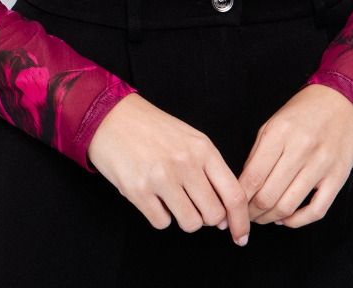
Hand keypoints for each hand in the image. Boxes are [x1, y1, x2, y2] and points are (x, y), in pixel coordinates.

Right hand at [87, 94, 250, 246]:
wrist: (112, 117)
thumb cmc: (153, 129)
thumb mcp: (190, 139)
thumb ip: (209, 171)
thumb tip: (224, 215)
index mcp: (203, 148)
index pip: (234, 193)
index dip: (241, 221)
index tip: (241, 236)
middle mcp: (185, 162)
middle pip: (213, 214)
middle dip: (207, 217)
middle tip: (194, 205)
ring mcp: (162, 177)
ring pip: (190, 223)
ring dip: (184, 217)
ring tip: (171, 197)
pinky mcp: (139, 190)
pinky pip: (162, 223)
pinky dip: (160, 215)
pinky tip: (152, 195)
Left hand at [237, 85, 352, 227]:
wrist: (344, 100)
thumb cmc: (306, 110)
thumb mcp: (274, 122)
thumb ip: (258, 153)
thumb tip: (245, 184)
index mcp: (279, 132)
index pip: (252, 177)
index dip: (239, 198)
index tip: (233, 206)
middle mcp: (300, 148)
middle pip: (268, 196)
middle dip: (252, 213)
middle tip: (245, 217)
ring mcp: (321, 164)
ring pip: (288, 206)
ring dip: (270, 219)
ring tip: (263, 218)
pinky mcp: (338, 177)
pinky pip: (316, 210)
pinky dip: (298, 221)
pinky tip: (287, 218)